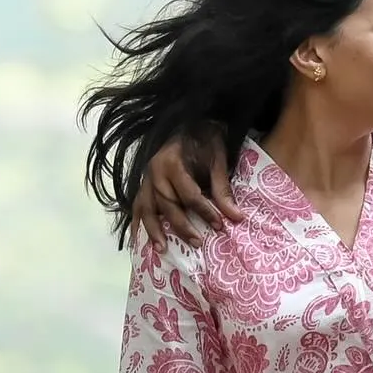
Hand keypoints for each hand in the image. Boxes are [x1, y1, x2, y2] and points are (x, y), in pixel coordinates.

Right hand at [131, 127, 239, 250]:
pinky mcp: (144, 184)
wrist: (190, 123)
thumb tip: (236, 217)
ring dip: (153, 230)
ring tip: (162, 249)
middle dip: (182, 226)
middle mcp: (155, 171)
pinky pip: (137, 205)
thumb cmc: (205, 140)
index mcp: (172, 162)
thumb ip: (222, 188)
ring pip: (147, 208)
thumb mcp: (218, 159)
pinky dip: (137, 222)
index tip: (220, 226)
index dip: (205, 211)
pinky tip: (139, 239)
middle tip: (197, 243)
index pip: (189, 194)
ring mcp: (146, 178)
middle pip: (167, 204)